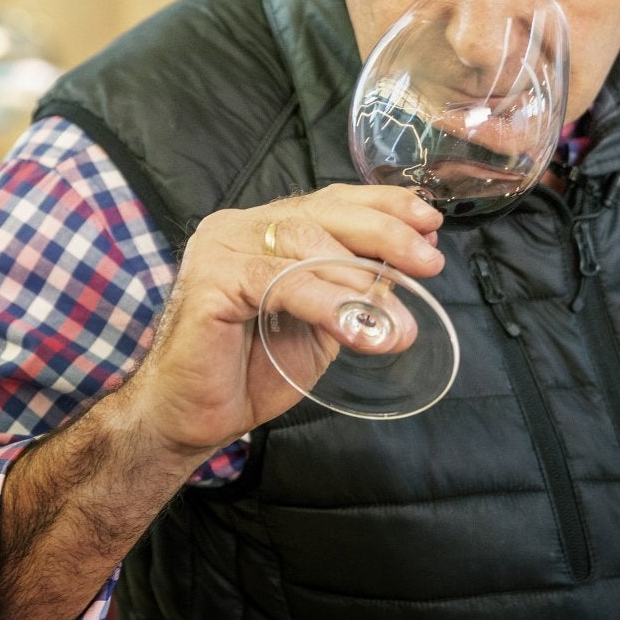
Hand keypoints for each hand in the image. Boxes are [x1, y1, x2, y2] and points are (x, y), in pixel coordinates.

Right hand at [120, 184, 443, 455]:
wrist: (190, 417)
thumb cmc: (249, 369)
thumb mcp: (319, 324)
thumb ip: (352, 292)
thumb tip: (406, 272)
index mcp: (264, 228)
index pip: (331, 201)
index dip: (383, 207)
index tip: (429, 223)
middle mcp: (240, 227)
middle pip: (323, 214)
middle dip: (384, 234)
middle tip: (428, 262)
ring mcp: (221, 248)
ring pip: (305, 243)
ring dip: (360, 280)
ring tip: (398, 318)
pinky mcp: (211, 280)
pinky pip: (281, 282)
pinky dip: (328, 305)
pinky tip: (361, 331)